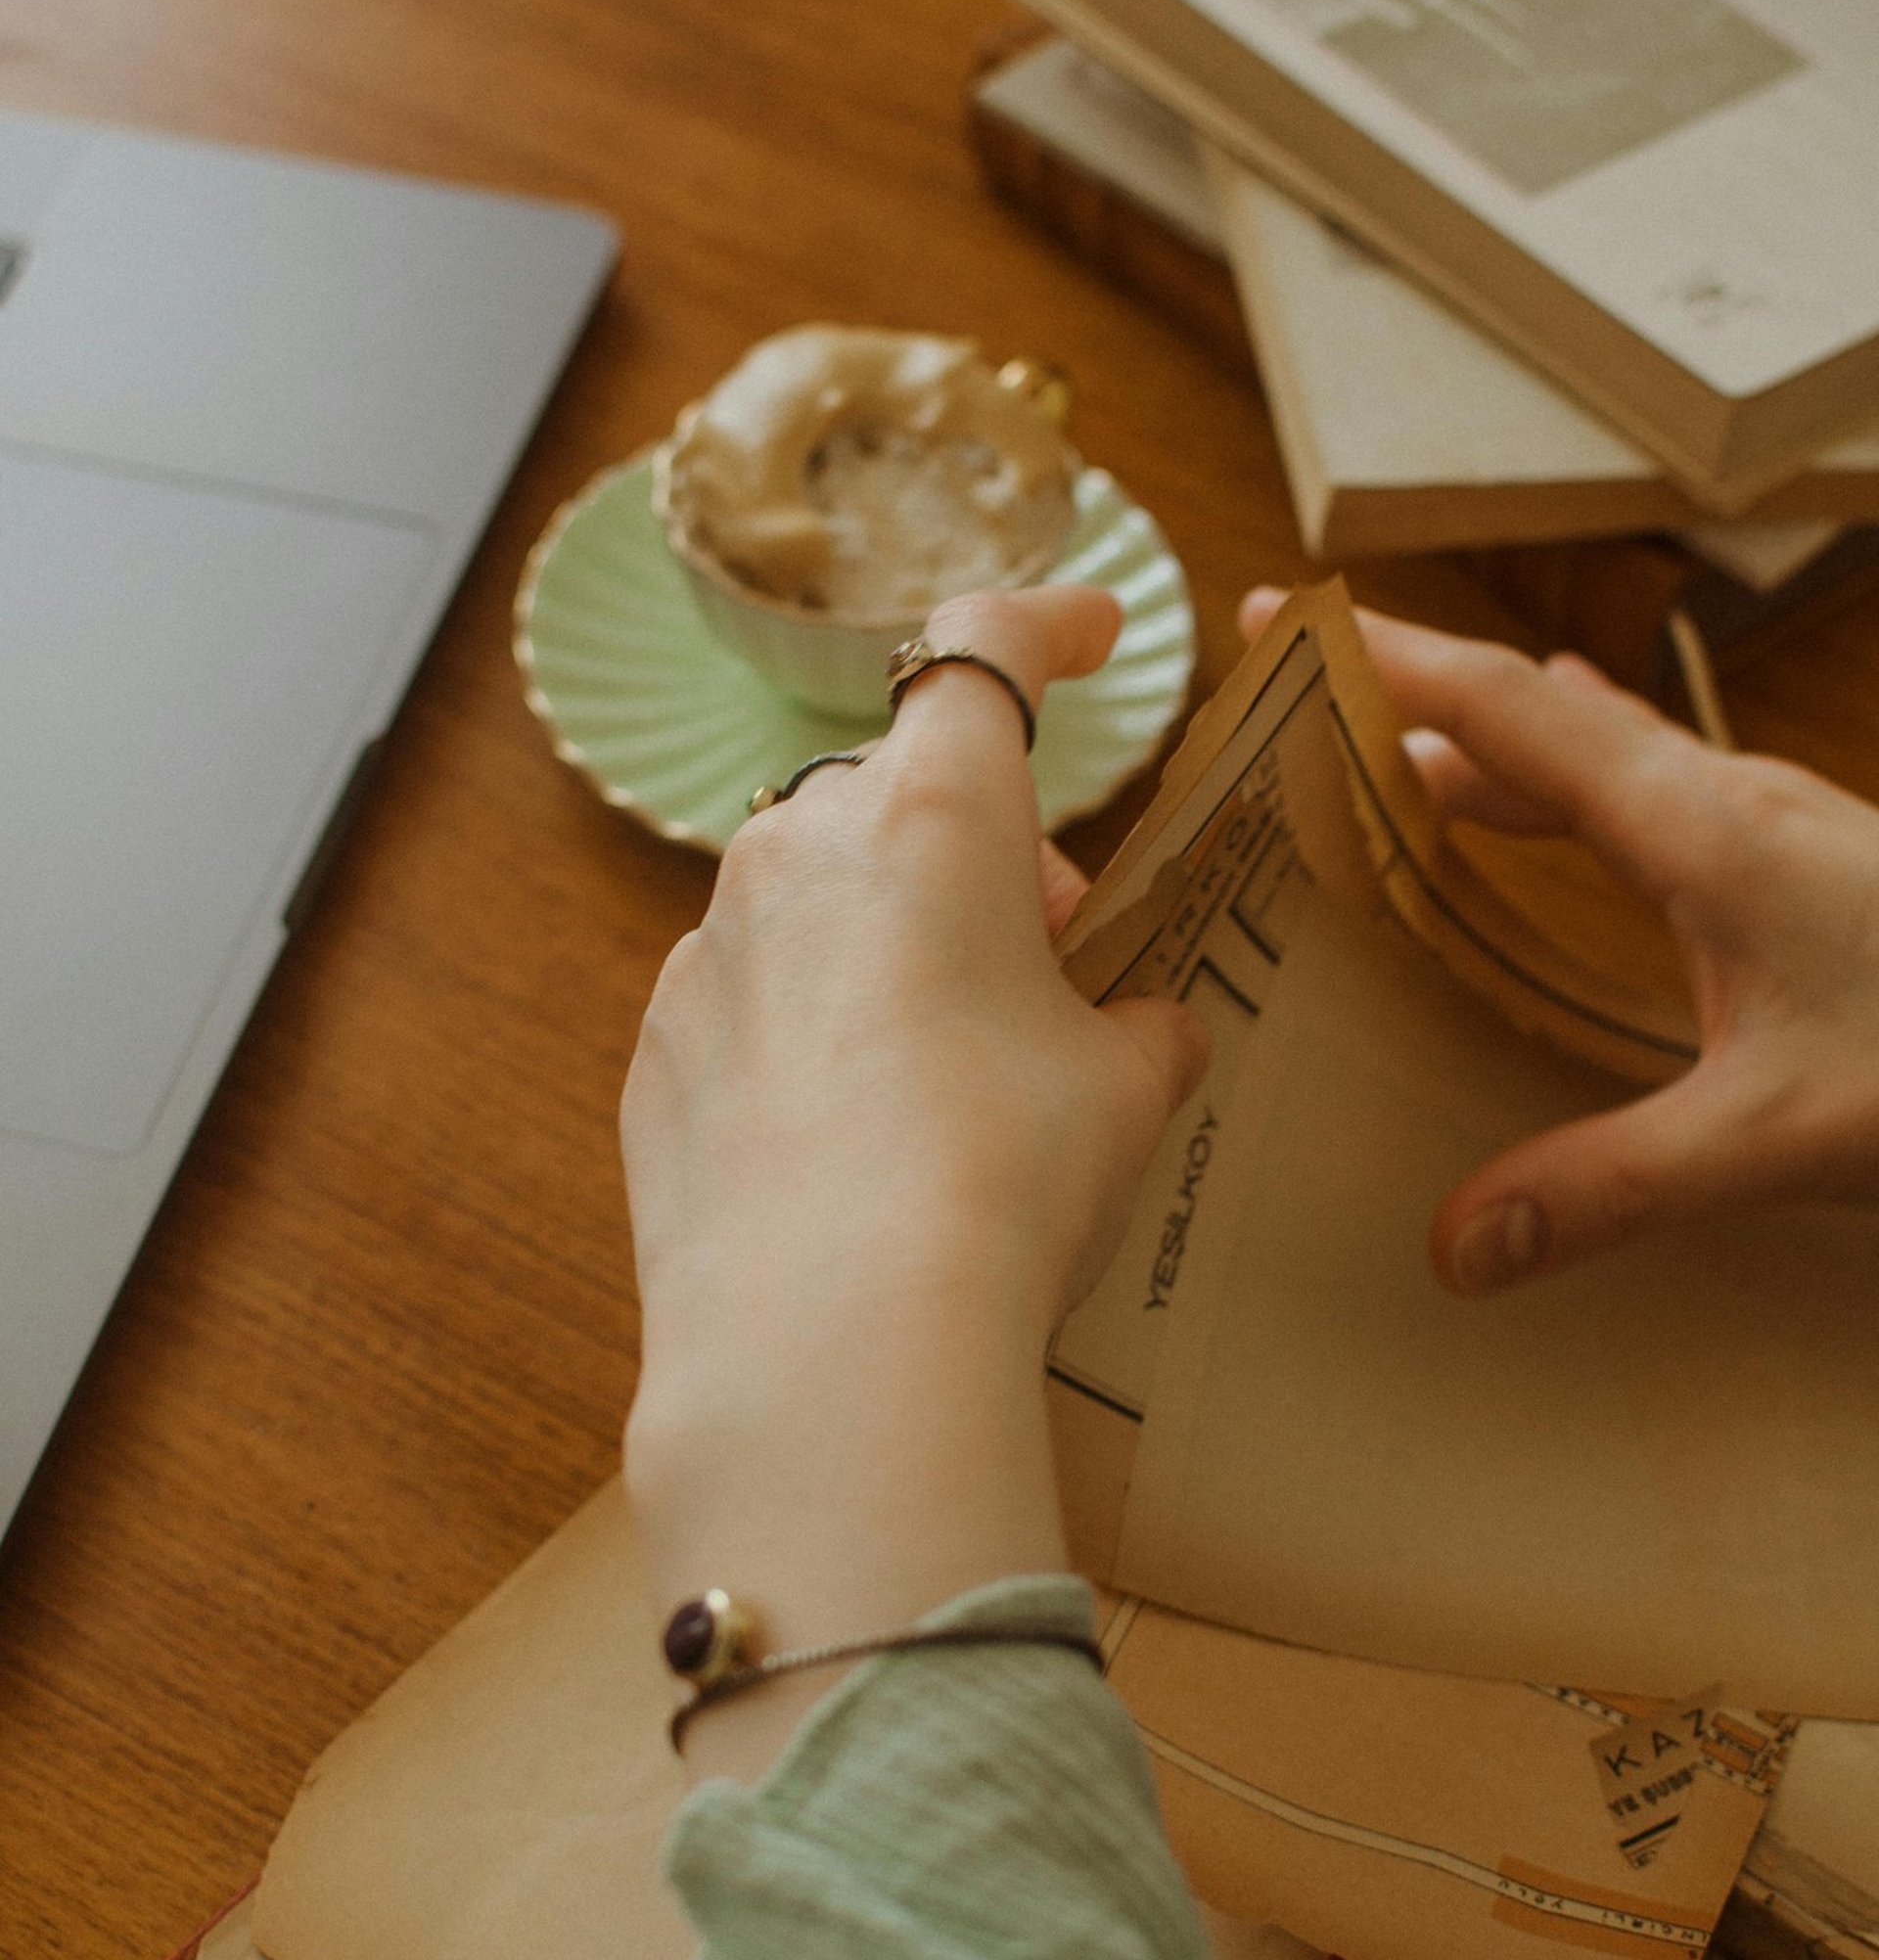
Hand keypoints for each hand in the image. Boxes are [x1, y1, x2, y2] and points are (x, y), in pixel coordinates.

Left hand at [622, 584, 1207, 1768]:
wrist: (830, 1335)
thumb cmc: (1001, 1178)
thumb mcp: (1125, 1093)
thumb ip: (1141, 1029)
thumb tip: (1147, 1028)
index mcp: (933, 815)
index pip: (987, 651)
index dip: (1048, 624)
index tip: (1091, 633)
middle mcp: (799, 852)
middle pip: (899, 793)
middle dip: (983, 845)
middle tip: (1054, 938)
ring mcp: (710, 953)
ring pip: (813, 896)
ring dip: (888, 935)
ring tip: (954, 1052)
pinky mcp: (657, 1055)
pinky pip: (749, 1001)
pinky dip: (809, 1029)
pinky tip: (859, 1135)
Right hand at [1246, 589, 1878, 1293]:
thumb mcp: (1774, 1137)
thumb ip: (1609, 1187)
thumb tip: (1452, 1245)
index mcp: (1701, 828)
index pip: (1509, 713)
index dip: (1387, 664)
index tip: (1282, 613)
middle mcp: (1731, 804)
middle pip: (1544, 717)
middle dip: (1418, 698)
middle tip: (1308, 696)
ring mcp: (1778, 828)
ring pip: (1605, 756)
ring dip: (1496, 751)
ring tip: (1396, 765)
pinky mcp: (1808, 869)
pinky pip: (1653, 800)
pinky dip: (1569, 798)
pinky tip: (1568, 841)